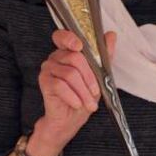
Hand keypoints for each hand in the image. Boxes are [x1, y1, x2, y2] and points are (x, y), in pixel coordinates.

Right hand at [33, 30, 116, 150]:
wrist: (69, 120)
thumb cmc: (83, 96)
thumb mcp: (99, 76)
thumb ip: (104, 55)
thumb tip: (111, 35)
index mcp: (68, 52)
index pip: (63, 36)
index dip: (70, 38)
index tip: (80, 46)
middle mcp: (56, 57)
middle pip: (75, 58)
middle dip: (90, 78)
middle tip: (96, 92)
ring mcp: (48, 68)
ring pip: (70, 74)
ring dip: (83, 91)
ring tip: (89, 103)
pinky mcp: (44, 82)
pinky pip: (60, 86)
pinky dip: (72, 96)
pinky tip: (77, 104)